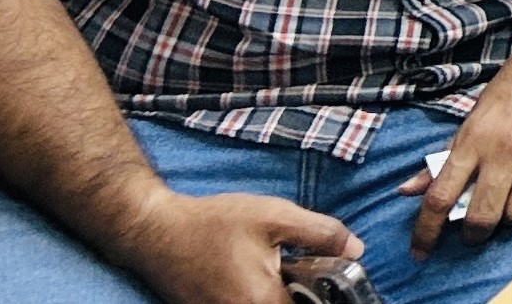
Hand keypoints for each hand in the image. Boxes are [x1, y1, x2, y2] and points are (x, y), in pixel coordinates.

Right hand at [109, 186, 360, 303]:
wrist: (155, 230)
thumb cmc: (214, 222)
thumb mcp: (275, 216)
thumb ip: (321, 234)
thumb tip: (356, 250)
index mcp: (262, 300)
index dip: (324, 298)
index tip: (328, 282)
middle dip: (303, 296)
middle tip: (304, 274)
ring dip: (280, 297)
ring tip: (278, 273)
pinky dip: (257, 297)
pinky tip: (254, 277)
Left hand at [398, 12, 511, 257]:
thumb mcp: (477, 111)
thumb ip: (448, 153)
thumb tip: (409, 189)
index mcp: (476, 136)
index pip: (441, 195)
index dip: (425, 231)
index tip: (419, 251)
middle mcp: (507, 149)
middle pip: (483, 216)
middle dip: (475, 234)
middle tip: (476, 231)